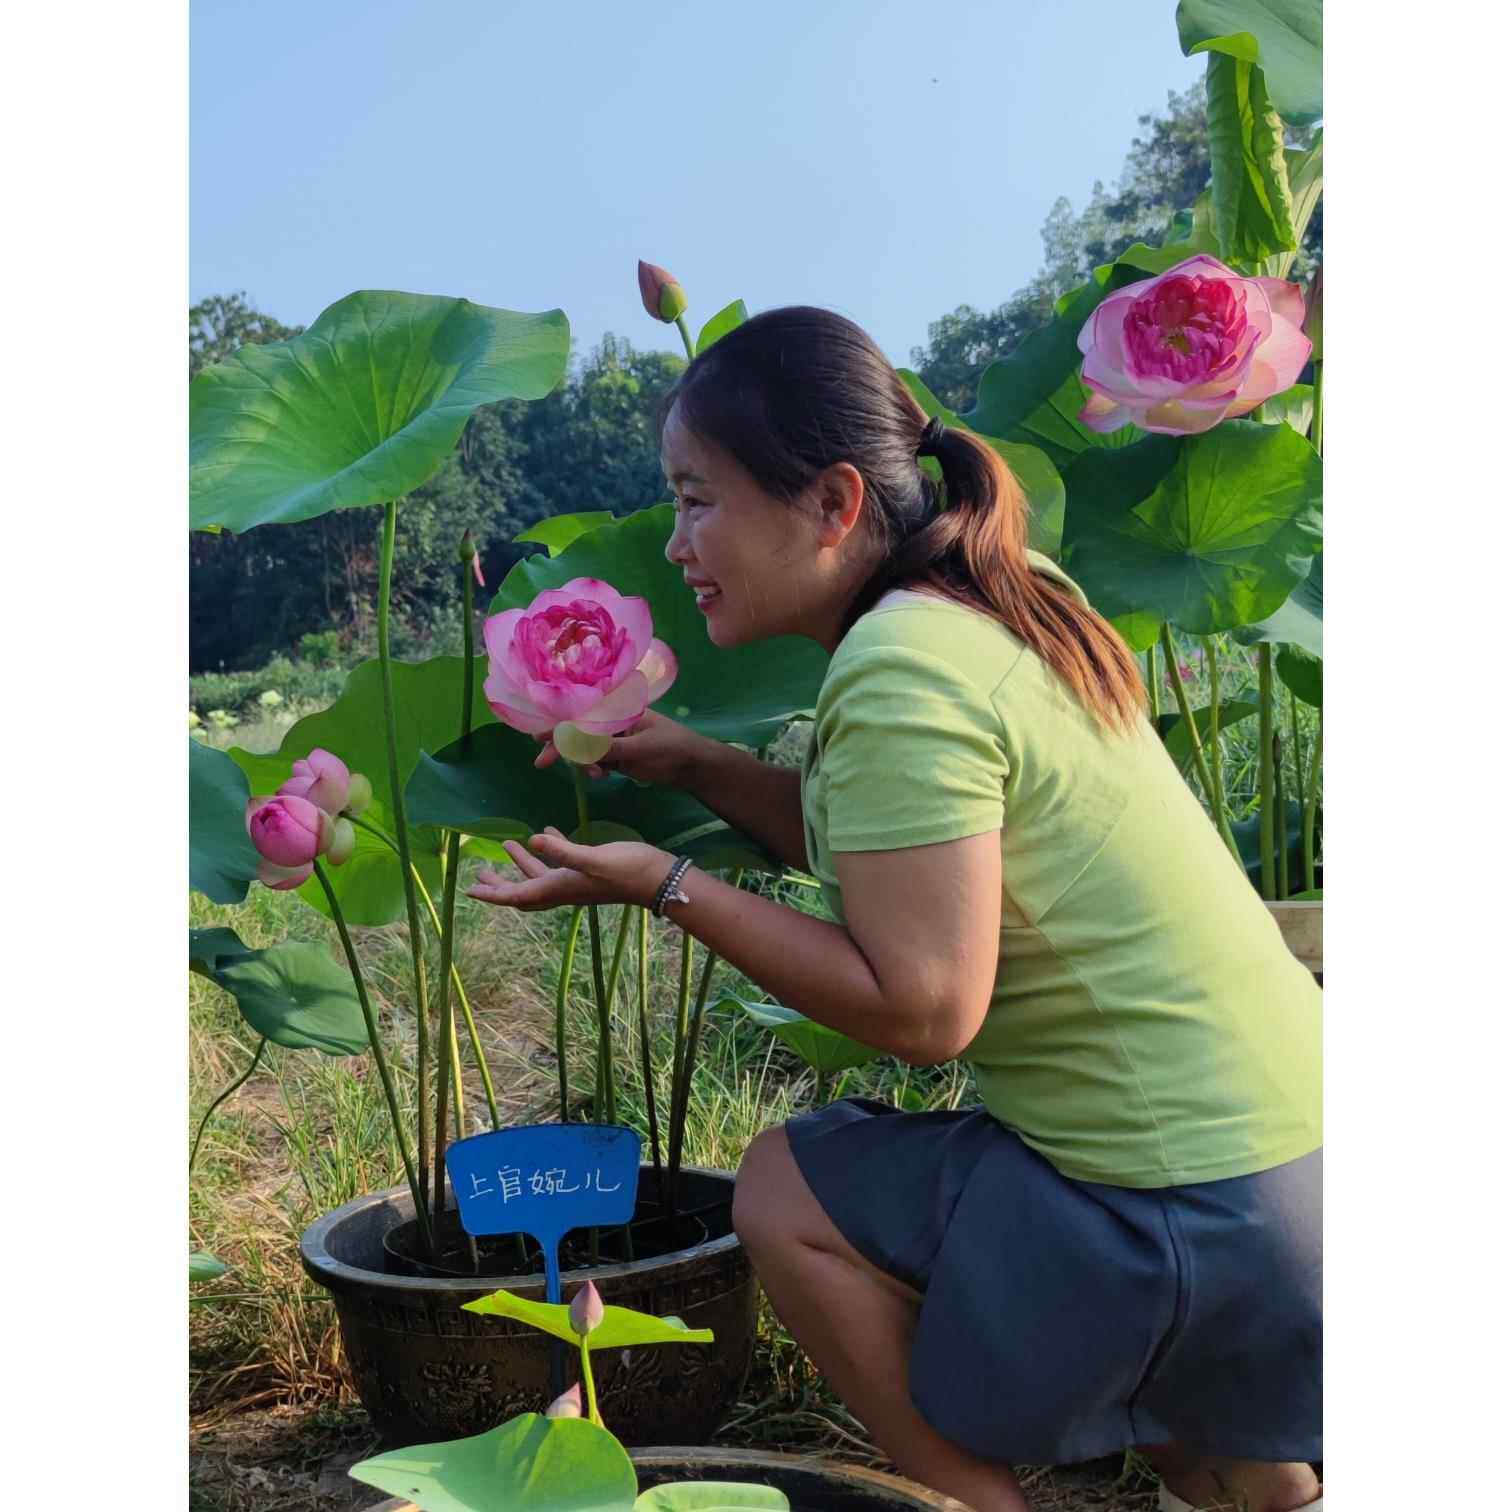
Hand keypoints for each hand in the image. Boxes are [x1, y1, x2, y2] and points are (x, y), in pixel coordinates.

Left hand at [465, 826, 673, 912]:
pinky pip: (561, 862)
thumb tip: (532, 838)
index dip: (493, 893)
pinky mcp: (590, 869)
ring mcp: (577, 880)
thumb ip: (562, 850)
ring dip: (522, 863)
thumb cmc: (627, 869)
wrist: (658, 878)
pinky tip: (547, 831)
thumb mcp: (593, 858)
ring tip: (507, 845)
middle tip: (480, 873)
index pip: (518, 895)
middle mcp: (564, 888)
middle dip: (501, 883)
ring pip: (541, 875)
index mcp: (560, 888)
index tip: (469, 889)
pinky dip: (549, 850)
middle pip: (524, 891)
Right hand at [531, 710, 709, 788]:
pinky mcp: (620, 754)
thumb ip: (603, 747)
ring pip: (586, 748)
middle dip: (562, 746)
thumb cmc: (671, 750)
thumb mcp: (637, 749)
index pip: (582, 713)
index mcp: (620, 709)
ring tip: (597, 775)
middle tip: (542, 763)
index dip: (558, 723)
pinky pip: (597, 759)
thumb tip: (571, 743)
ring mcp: (616, 737)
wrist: (696, 767)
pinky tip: (602, 776)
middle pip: (579, 730)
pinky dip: (595, 767)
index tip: (538, 736)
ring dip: (583, 761)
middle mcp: (614, 720)